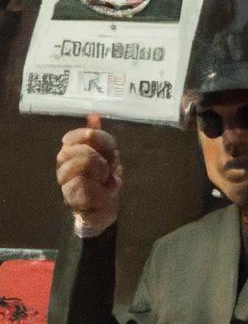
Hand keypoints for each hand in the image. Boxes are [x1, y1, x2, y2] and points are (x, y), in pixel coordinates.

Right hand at [56, 113, 121, 232]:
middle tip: (106, 165)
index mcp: (71, 153)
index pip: (71, 137)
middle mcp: (63, 166)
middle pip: (70, 150)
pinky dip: (96, 186)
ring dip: (96, 170)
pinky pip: (81, 185)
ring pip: (75, 166)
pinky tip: (102, 189)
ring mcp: (65, 183)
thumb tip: (93, 115)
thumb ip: (99, 138)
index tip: (106, 144)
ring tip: (104, 178)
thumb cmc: (104, 180)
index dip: (87, 136)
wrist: (104, 208)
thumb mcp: (107, 156)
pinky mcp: (72, 199)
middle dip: (94, 155)